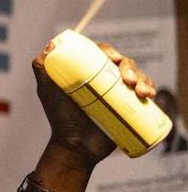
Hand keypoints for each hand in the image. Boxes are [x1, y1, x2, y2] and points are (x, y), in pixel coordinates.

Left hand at [34, 39, 155, 165]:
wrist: (77, 146)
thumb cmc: (61, 118)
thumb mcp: (48, 91)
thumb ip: (42, 69)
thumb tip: (51, 45)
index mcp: (86, 72)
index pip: (100, 53)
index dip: (109, 51)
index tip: (114, 58)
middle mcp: (103, 79)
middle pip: (122, 63)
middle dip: (129, 67)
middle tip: (127, 80)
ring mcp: (117, 92)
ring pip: (136, 76)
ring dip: (143, 79)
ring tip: (140, 92)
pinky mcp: (129, 106)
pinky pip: (144, 93)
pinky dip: (150, 89)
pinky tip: (148, 95)